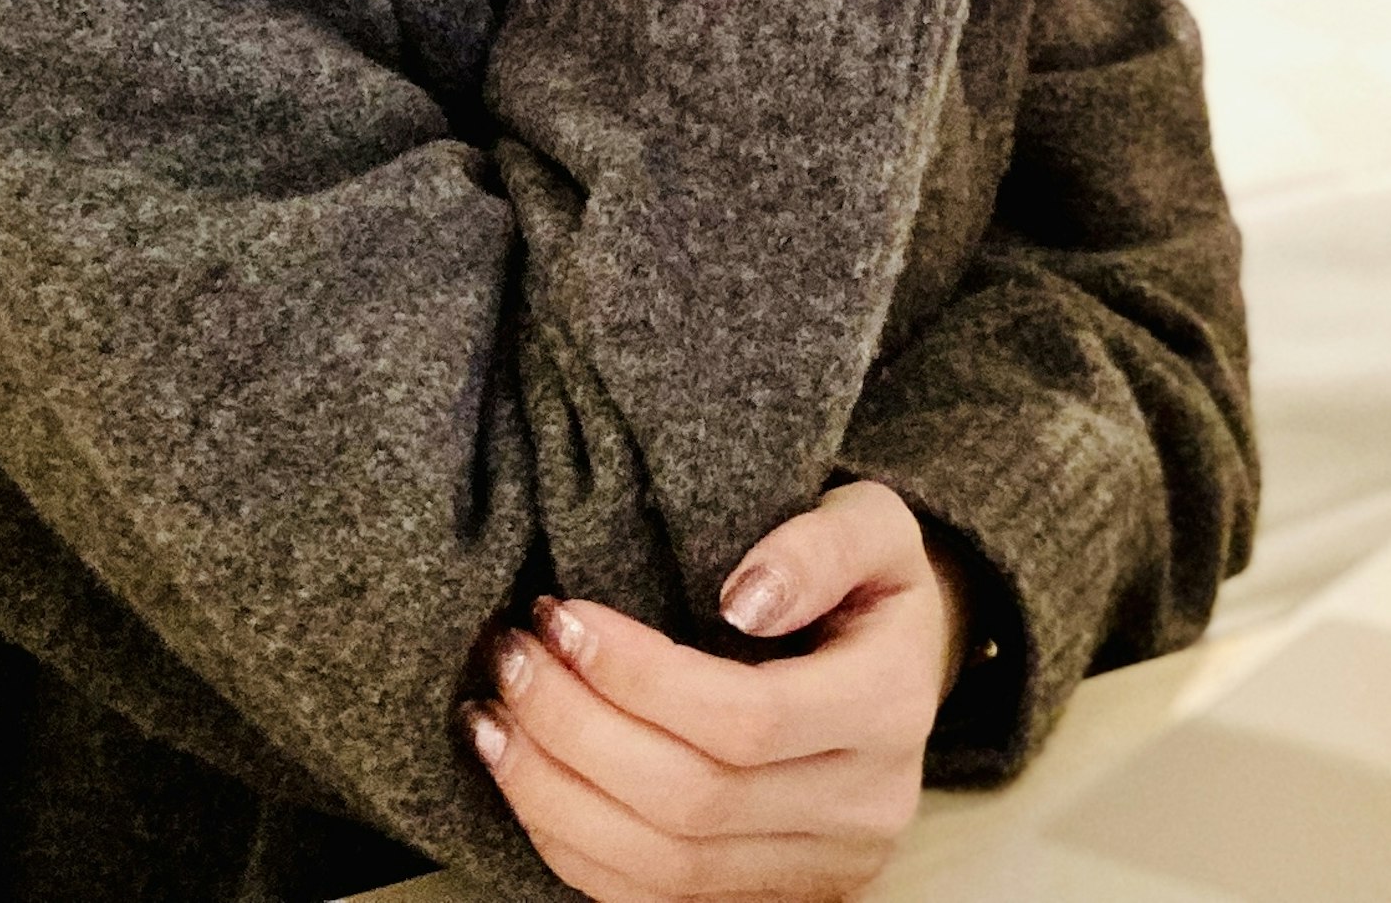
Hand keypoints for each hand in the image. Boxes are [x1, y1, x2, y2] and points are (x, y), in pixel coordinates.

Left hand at [466, 482, 973, 902]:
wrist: (897, 666)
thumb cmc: (867, 583)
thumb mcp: (874, 525)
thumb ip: (821, 545)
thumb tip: (745, 597)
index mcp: (892, 709)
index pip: (747, 720)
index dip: (638, 677)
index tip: (563, 617)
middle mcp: (863, 809)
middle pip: (693, 801)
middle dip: (575, 730)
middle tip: (512, 657)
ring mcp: (819, 871)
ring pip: (663, 865)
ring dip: (554, 794)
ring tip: (493, 715)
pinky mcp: (769, 900)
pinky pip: (651, 899)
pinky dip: (570, 842)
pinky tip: (523, 776)